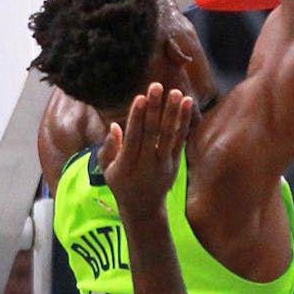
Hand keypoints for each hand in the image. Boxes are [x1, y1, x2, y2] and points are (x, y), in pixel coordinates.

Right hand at [100, 83, 193, 220]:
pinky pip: (180, 139)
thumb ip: (109, 149)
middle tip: (157, 86)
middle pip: (152, 132)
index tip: (140, 98)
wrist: (144, 207)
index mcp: (127, 164)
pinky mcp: (176, 161)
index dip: (137, 118)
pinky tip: (187, 103)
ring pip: (170, 135)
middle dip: (155, 108)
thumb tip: (114, 126)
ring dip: (173, 112)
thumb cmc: (121, 184)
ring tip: (176, 92)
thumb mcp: (107, 170)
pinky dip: (184, 121)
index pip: (134, 137)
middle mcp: (147, 163)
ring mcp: (164, 162)